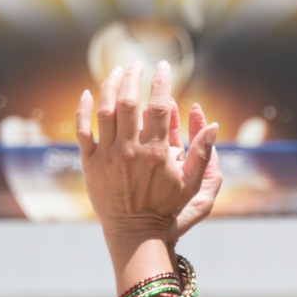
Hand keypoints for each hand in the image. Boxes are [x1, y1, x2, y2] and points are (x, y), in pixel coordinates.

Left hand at [76, 61, 218, 245]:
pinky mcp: (90, 163)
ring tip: (116, 72)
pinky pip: (82, 130)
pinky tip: (88, 94)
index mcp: (156, 151)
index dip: (160, 81)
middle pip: (128, 101)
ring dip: (109, 86)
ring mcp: (107, 155)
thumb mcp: (191, 183)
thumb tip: (213, 125)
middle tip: (137, 64)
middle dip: (133, 77)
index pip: (158, 105)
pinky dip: (83, 110)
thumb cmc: (166, 207)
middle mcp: (129, 149)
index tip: (163, 66)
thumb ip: (202, 152)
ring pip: (105, 110)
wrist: (133, 231)